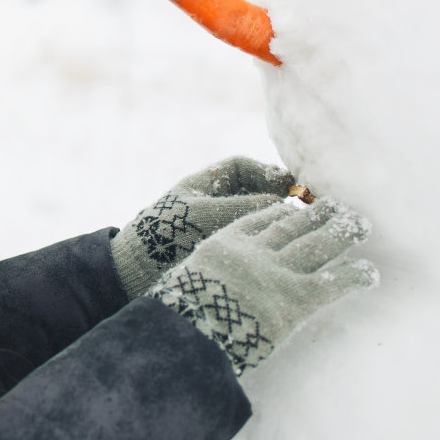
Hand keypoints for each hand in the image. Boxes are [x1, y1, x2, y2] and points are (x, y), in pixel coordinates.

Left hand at [109, 156, 295, 298]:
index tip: (290, 185)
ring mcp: (215, 227)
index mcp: (202, 184)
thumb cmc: (166, 234)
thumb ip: (244, 206)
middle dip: (276, 198)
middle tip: (302, 210)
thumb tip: (283, 203)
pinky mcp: (219, 250)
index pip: (241, 168)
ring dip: (272, 222)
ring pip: (252, 217)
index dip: (267, 172)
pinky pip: (247, 240)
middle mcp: (211, 202)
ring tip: (294, 232)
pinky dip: (263, 242)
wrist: (137, 271)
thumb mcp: (206, 214)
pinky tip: (277, 251)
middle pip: (251, 192)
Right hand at [146, 198, 377, 373]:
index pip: (258, 218)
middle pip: (293, 224)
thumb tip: (206, 285)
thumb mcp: (184, 279)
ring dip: (343, 232)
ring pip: (318, 244)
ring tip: (362, 223)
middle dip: (318, 214)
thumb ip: (204, 274)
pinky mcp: (297, 297)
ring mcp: (278, 271)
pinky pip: (335, 282)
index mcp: (226, 242)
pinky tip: (371, 274)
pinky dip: (356, 276)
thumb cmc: (179, 311)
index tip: (293, 205)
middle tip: (338, 204)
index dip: (280, 210)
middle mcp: (256, 251)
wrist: (188, 329)